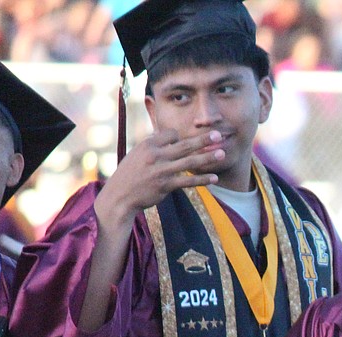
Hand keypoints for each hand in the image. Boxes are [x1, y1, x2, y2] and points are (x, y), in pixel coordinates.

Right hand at [94, 129, 225, 224]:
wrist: (119, 196)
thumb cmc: (130, 174)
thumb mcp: (137, 154)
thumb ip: (154, 145)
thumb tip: (171, 136)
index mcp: (148, 145)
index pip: (171, 134)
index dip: (179, 137)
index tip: (183, 142)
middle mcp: (155, 155)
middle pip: (184, 145)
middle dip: (202, 139)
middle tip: (218, 134)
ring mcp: (161, 171)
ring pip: (189, 162)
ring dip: (207, 158)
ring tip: (222, 153)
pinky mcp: (165, 186)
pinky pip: (188, 181)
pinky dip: (202, 180)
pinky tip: (214, 178)